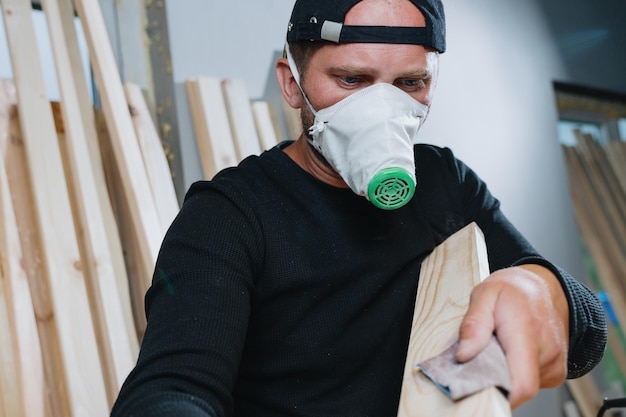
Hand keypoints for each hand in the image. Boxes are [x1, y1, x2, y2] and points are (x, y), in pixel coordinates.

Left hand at [455, 264, 569, 408]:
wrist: (542, 286)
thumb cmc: (512, 290)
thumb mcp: (484, 294)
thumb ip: (474, 324)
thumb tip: (463, 355)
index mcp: (527, 332)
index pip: (521, 384)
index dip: (498, 392)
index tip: (476, 383)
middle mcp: (548, 352)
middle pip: (515, 386)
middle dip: (492, 377)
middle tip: (480, 353)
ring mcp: (555, 365)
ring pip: (520, 385)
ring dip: (502, 372)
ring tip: (497, 347)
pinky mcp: (555, 373)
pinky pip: (529, 382)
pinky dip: (514, 372)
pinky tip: (510, 352)